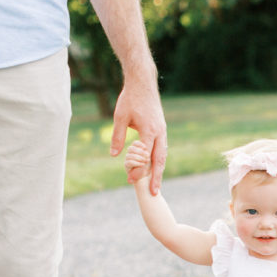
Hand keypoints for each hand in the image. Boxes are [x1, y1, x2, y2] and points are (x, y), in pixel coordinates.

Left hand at [111, 74, 167, 194]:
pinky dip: (158, 160)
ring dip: (159, 170)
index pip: (145, 155)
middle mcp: (159, 133)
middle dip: (156, 177)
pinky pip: (161, 149)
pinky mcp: (161, 130)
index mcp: (149, 130)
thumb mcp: (120, 116)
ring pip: (162, 155)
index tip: (131, 180)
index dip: (139, 169)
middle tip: (154, 192)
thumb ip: (117, 136)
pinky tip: (154, 168)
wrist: (143, 84)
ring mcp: (162, 131)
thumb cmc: (130, 99)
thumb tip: (114, 155)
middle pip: (159, 160)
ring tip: (155, 185)